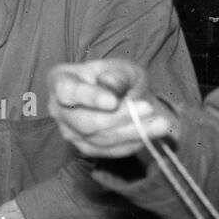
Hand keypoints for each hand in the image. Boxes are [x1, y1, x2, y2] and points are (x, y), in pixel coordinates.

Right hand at [48, 59, 177, 158]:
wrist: (125, 98)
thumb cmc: (119, 77)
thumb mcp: (122, 68)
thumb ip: (117, 75)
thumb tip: (110, 86)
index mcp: (60, 80)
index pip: (67, 91)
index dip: (88, 97)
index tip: (113, 101)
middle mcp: (58, 108)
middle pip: (84, 121)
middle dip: (118, 118)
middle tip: (148, 108)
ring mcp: (69, 131)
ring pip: (98, 138)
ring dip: (132, 132)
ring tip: (161, 123)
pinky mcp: (85, 147)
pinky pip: (108, 151)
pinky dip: (130, 143)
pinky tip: (149, 133)